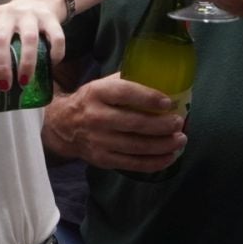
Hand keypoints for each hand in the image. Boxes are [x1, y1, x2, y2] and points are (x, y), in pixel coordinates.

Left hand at [0, 0, 67, 91]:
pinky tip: (51, 66)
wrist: (37, 0)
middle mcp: (8, 14)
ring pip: (29, 39)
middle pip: (1, 39)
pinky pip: (55, 38)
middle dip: (2, 66)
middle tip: (3, 86)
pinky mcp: (50, 18)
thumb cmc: (9, 24)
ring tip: (24, 82)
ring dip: (26, 63)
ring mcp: (30, 15)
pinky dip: (55, 54)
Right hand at [41, 74, 184, 170]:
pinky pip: (133, 164)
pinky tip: (169, 157)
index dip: (149, 98)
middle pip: (135, 123)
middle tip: (178, 123)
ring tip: (180, 139)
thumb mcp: (101, 85)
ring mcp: (99, 141)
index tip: (169, 102)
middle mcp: (96, 117)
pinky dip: (154, 162)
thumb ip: (125, 82)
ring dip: (163, 145)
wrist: (62, 126)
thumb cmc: (91, 102)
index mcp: (96, 93)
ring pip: (137, 146)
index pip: (125, 94)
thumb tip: (160, 80)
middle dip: (162, 125)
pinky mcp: (103, 159)